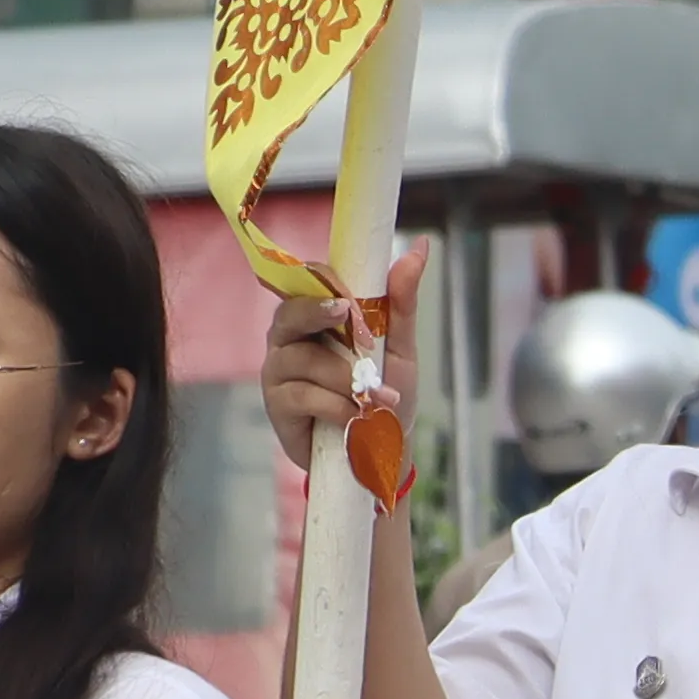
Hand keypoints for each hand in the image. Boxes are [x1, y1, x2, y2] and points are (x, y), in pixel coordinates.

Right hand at [259, 234, 432, 471]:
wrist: (382, 452)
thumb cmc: (385, 393)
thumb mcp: (399, 346)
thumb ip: (402, 300)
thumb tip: (421, 246)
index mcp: (316, 316)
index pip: (308, 282)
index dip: (325, 283)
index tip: (349, 296)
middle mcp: (289, 338)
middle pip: (290, 313)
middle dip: (318, 313)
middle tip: (347, 316)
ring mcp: (279, 371)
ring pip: (305, 359)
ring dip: (347, 378)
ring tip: (377, 398)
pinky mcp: (277, 405)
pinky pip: (303, 395)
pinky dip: (337, 406)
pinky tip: (356, 417)